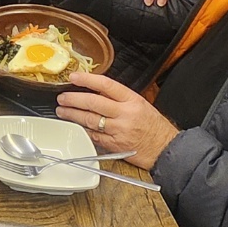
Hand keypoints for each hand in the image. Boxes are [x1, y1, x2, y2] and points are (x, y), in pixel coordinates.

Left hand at [56, 72, 178, 171]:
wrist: (165, 149)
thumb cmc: (154, 126)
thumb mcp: (140, 104)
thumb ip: (119, 97)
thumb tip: (96, 90)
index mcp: (132, 100)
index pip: (106, 85)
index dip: (87, 79)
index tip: (73, 77)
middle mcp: (125, 114)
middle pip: (93, 103)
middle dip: (73, 99)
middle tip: (62, 97)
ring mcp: (118, 131)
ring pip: (90, 120)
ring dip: (73, 115)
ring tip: (62, 111)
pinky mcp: (114, 145)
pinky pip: (93, 135)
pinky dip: (82, 130)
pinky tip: (74, 126)